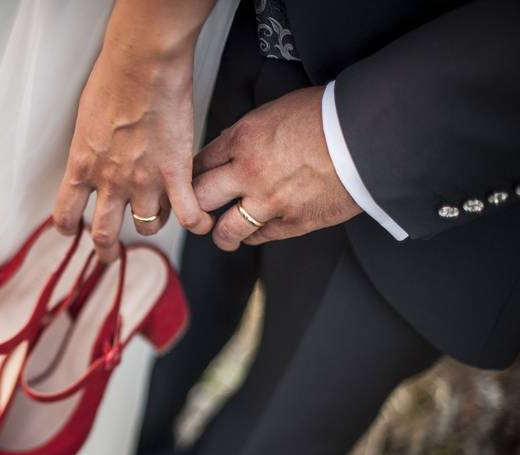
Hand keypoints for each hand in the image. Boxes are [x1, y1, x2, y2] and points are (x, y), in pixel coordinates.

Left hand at [53, 0, 214, 261]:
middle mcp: (109, 181)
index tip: (71, 231)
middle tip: (108, 256)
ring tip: (156, 223)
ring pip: (146, 226)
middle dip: (105, 250)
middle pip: (103, 233)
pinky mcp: (176, 174)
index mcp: (82, 166)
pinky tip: (201, 222)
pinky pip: (187, 213)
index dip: (67, 227)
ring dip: (150, 228)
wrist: (143, 65)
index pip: (64, 212)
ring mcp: (144, 181)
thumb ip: (89, 146)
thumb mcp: (85, 119)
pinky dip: (196, 222)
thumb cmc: (113, 79)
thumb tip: (92, 154)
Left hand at [193, 86, 361, 250]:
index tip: (192, 183)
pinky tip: (253, 233)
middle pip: (200, 198)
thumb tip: (230, 147)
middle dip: (195, 206)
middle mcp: (249, 172)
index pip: (199, 164)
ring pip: (225, 230)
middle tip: (197, 211)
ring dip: (220, 235)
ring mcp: (269, 201)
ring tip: (221, 235)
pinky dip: (253, 237)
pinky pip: (260, 237)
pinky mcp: (293, 222)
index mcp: (243, 139)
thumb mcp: (277, 110)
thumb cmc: (330, 116)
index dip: (192, 177)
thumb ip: (249, 132)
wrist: (369, 134)